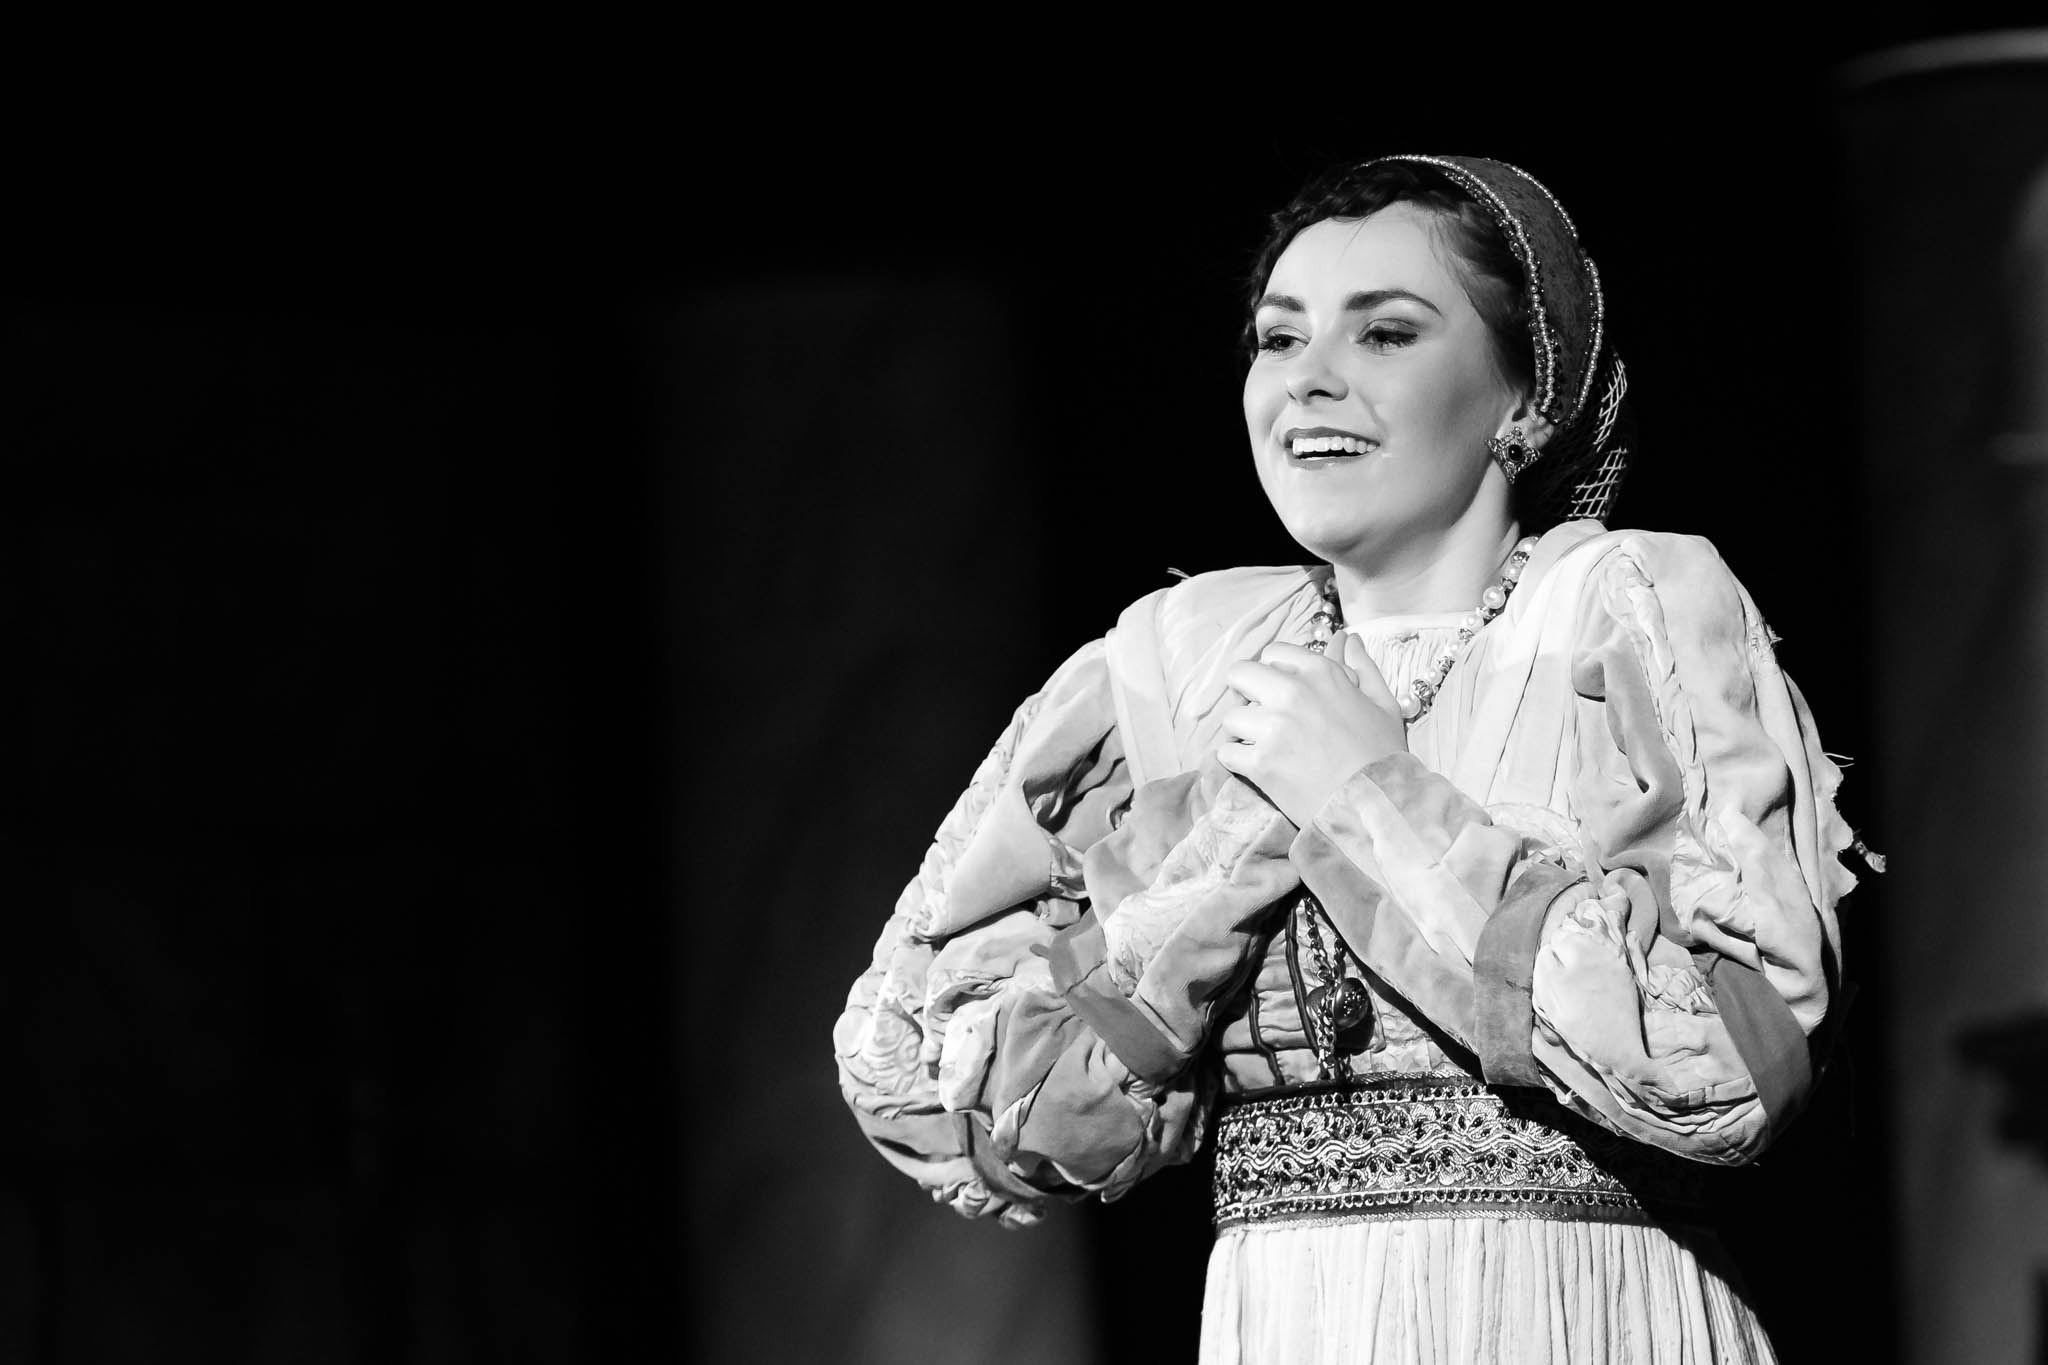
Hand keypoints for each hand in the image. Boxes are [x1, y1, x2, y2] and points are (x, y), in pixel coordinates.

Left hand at [1214, 634, 1406, 827]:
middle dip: (1246, 693)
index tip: (1280, 691)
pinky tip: (1258, 767)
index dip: (1273, 672)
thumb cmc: (1382, 756)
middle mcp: (1291, 693)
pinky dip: (1237, 761)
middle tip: (1261, 715)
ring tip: (1263, 746)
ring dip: (1242, 731)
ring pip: (1231, 717)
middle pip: (1239, 674)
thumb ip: (1363, 667)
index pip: (1272, 653)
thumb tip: (1350, 639)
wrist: (1376, 805)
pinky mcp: (1259, 763)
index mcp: (1320, 673)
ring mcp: (1272, 728)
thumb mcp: (1383, 705)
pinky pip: (1226, 752)